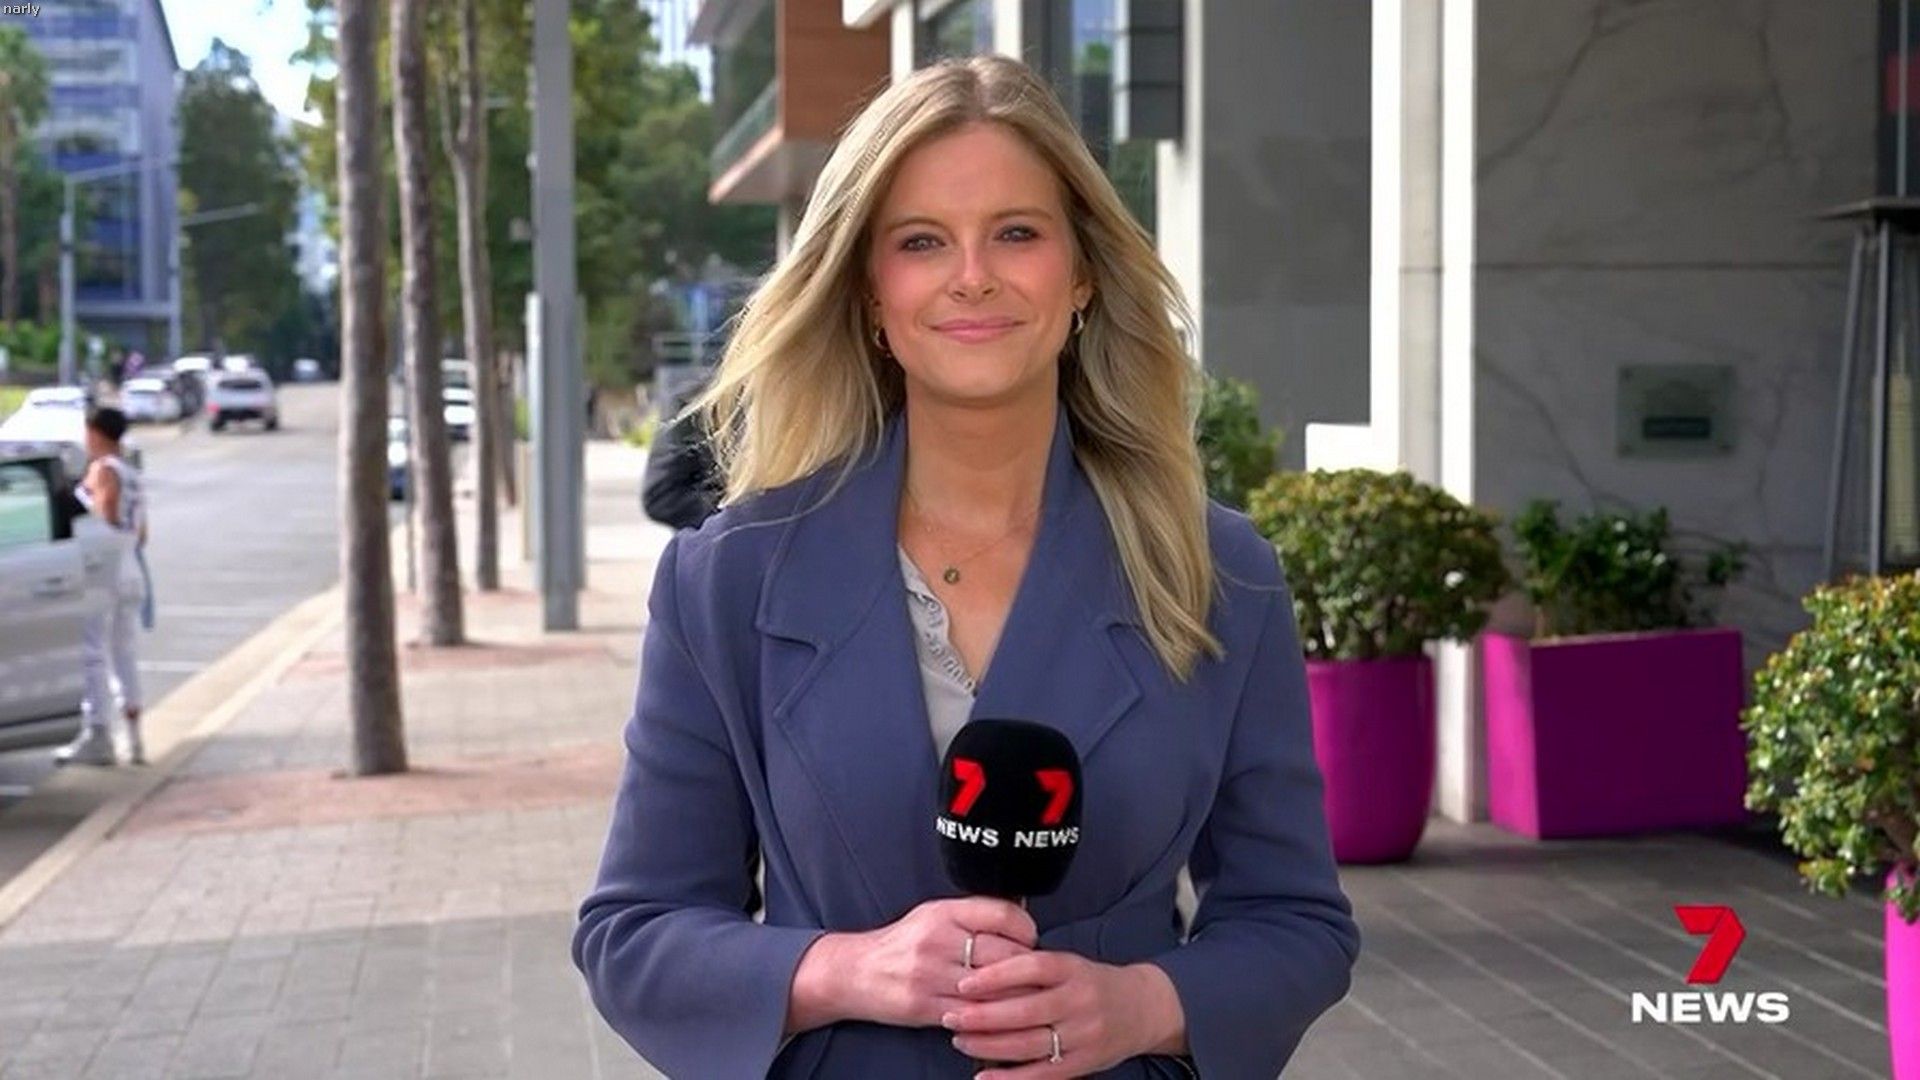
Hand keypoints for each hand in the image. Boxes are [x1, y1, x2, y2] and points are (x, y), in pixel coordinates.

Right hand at [789, 897, 1036, 1033]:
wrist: (855, 971)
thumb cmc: (903, 944)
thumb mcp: (934, 915)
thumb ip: (972, 916)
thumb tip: (1019, 920)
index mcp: (943, 912)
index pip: (1001, 914)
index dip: (1025, 929)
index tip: (1031, 940)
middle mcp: (937, 940)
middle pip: (1002, 954)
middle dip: (1026, 968)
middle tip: (1035, 975)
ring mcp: (930, 974)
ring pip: (992, 988)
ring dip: (1015, 997)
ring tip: (1025, 998)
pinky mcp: (924, 1005)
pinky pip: (972, 1015)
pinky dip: (991, 1017)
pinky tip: (1000, 1017)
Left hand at [945, 956, 1183, 1077]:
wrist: (1142, 1008)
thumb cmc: (1092, 983)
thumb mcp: (1069, 964)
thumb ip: (1033, 968)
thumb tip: (980, 974)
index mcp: (1073, 969)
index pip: (1031, 968)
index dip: (995, 976)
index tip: (964, 983)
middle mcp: (1079, 1001)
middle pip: (1025, 1010)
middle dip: (982, 1016)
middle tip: (951, 1016)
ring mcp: (1083, 1035)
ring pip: (1029, 1044)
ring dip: (989, 1045)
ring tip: (960, 1041)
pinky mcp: (1083, 1063)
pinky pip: (1042, 1074)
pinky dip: (1010, 1079)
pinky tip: (983, 1077)